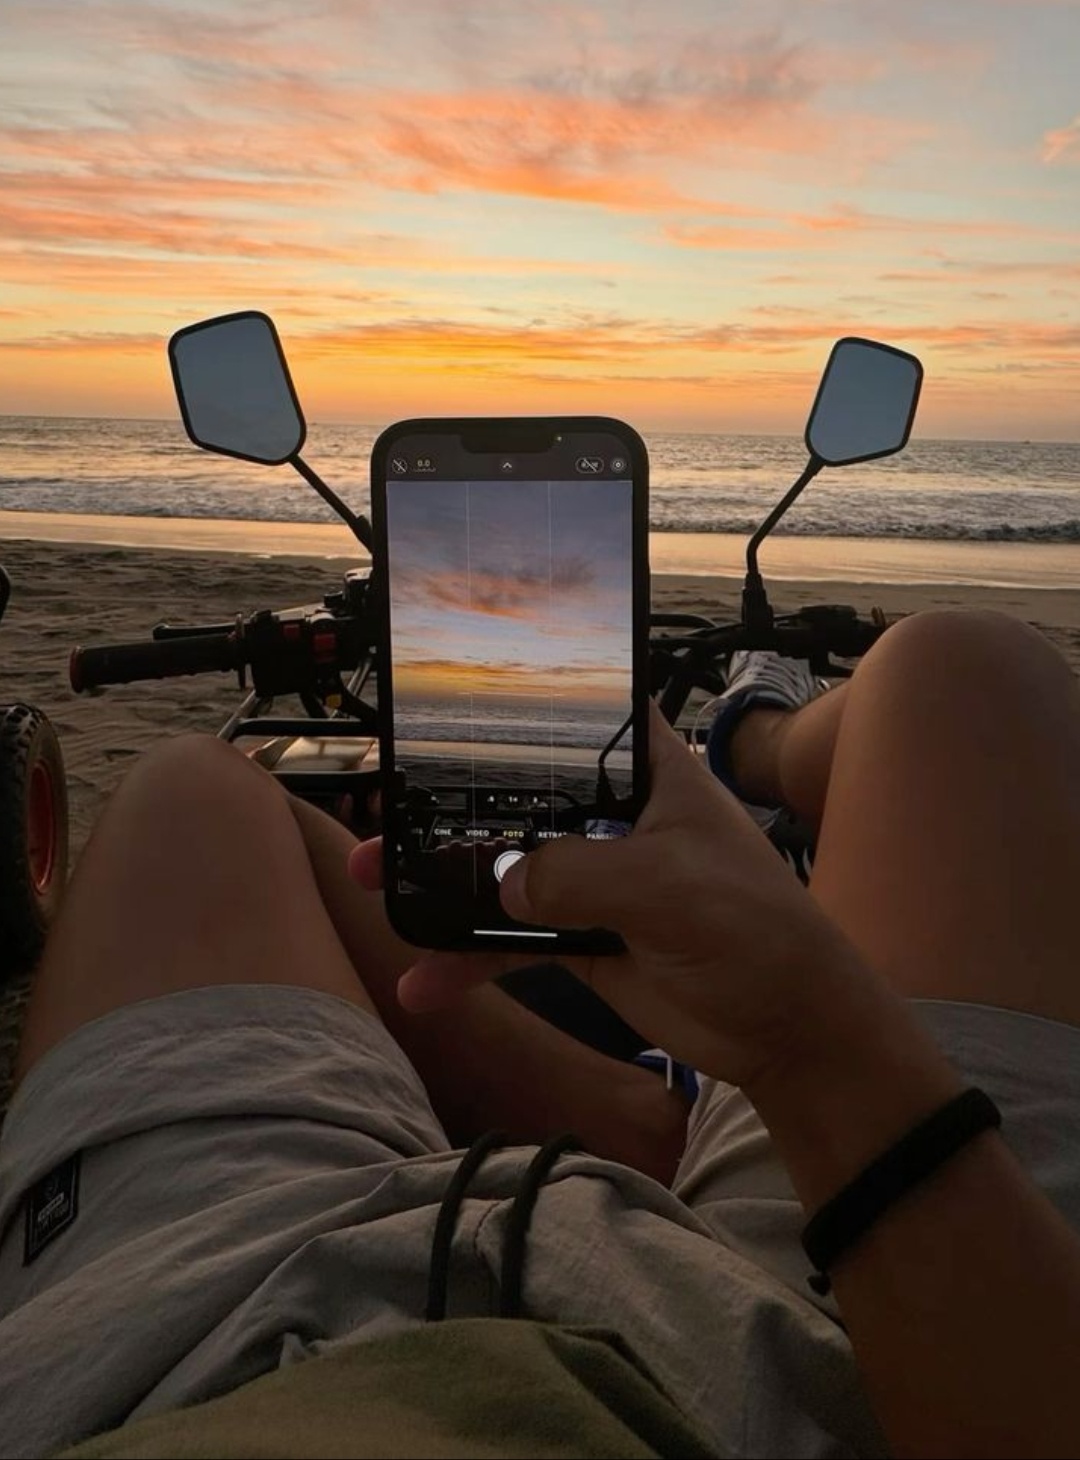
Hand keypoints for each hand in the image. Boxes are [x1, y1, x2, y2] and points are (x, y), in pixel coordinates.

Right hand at [349, 702, 872, 1092]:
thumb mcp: (670, 887)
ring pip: (501, 870)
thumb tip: (502, 883)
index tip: (438, 702)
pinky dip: (467, 959)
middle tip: (380, 809)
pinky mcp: (581, 938)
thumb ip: (580, 874)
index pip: (574, 715)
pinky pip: (508, 941)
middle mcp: (613, 815)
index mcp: (647, 770)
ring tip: (371, 888)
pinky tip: (424, 983)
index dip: (514, 707)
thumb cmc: (754, 931)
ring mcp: (593, 878)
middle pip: (517, 794)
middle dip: (447, 804)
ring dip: (440, 882)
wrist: (787, 1032)